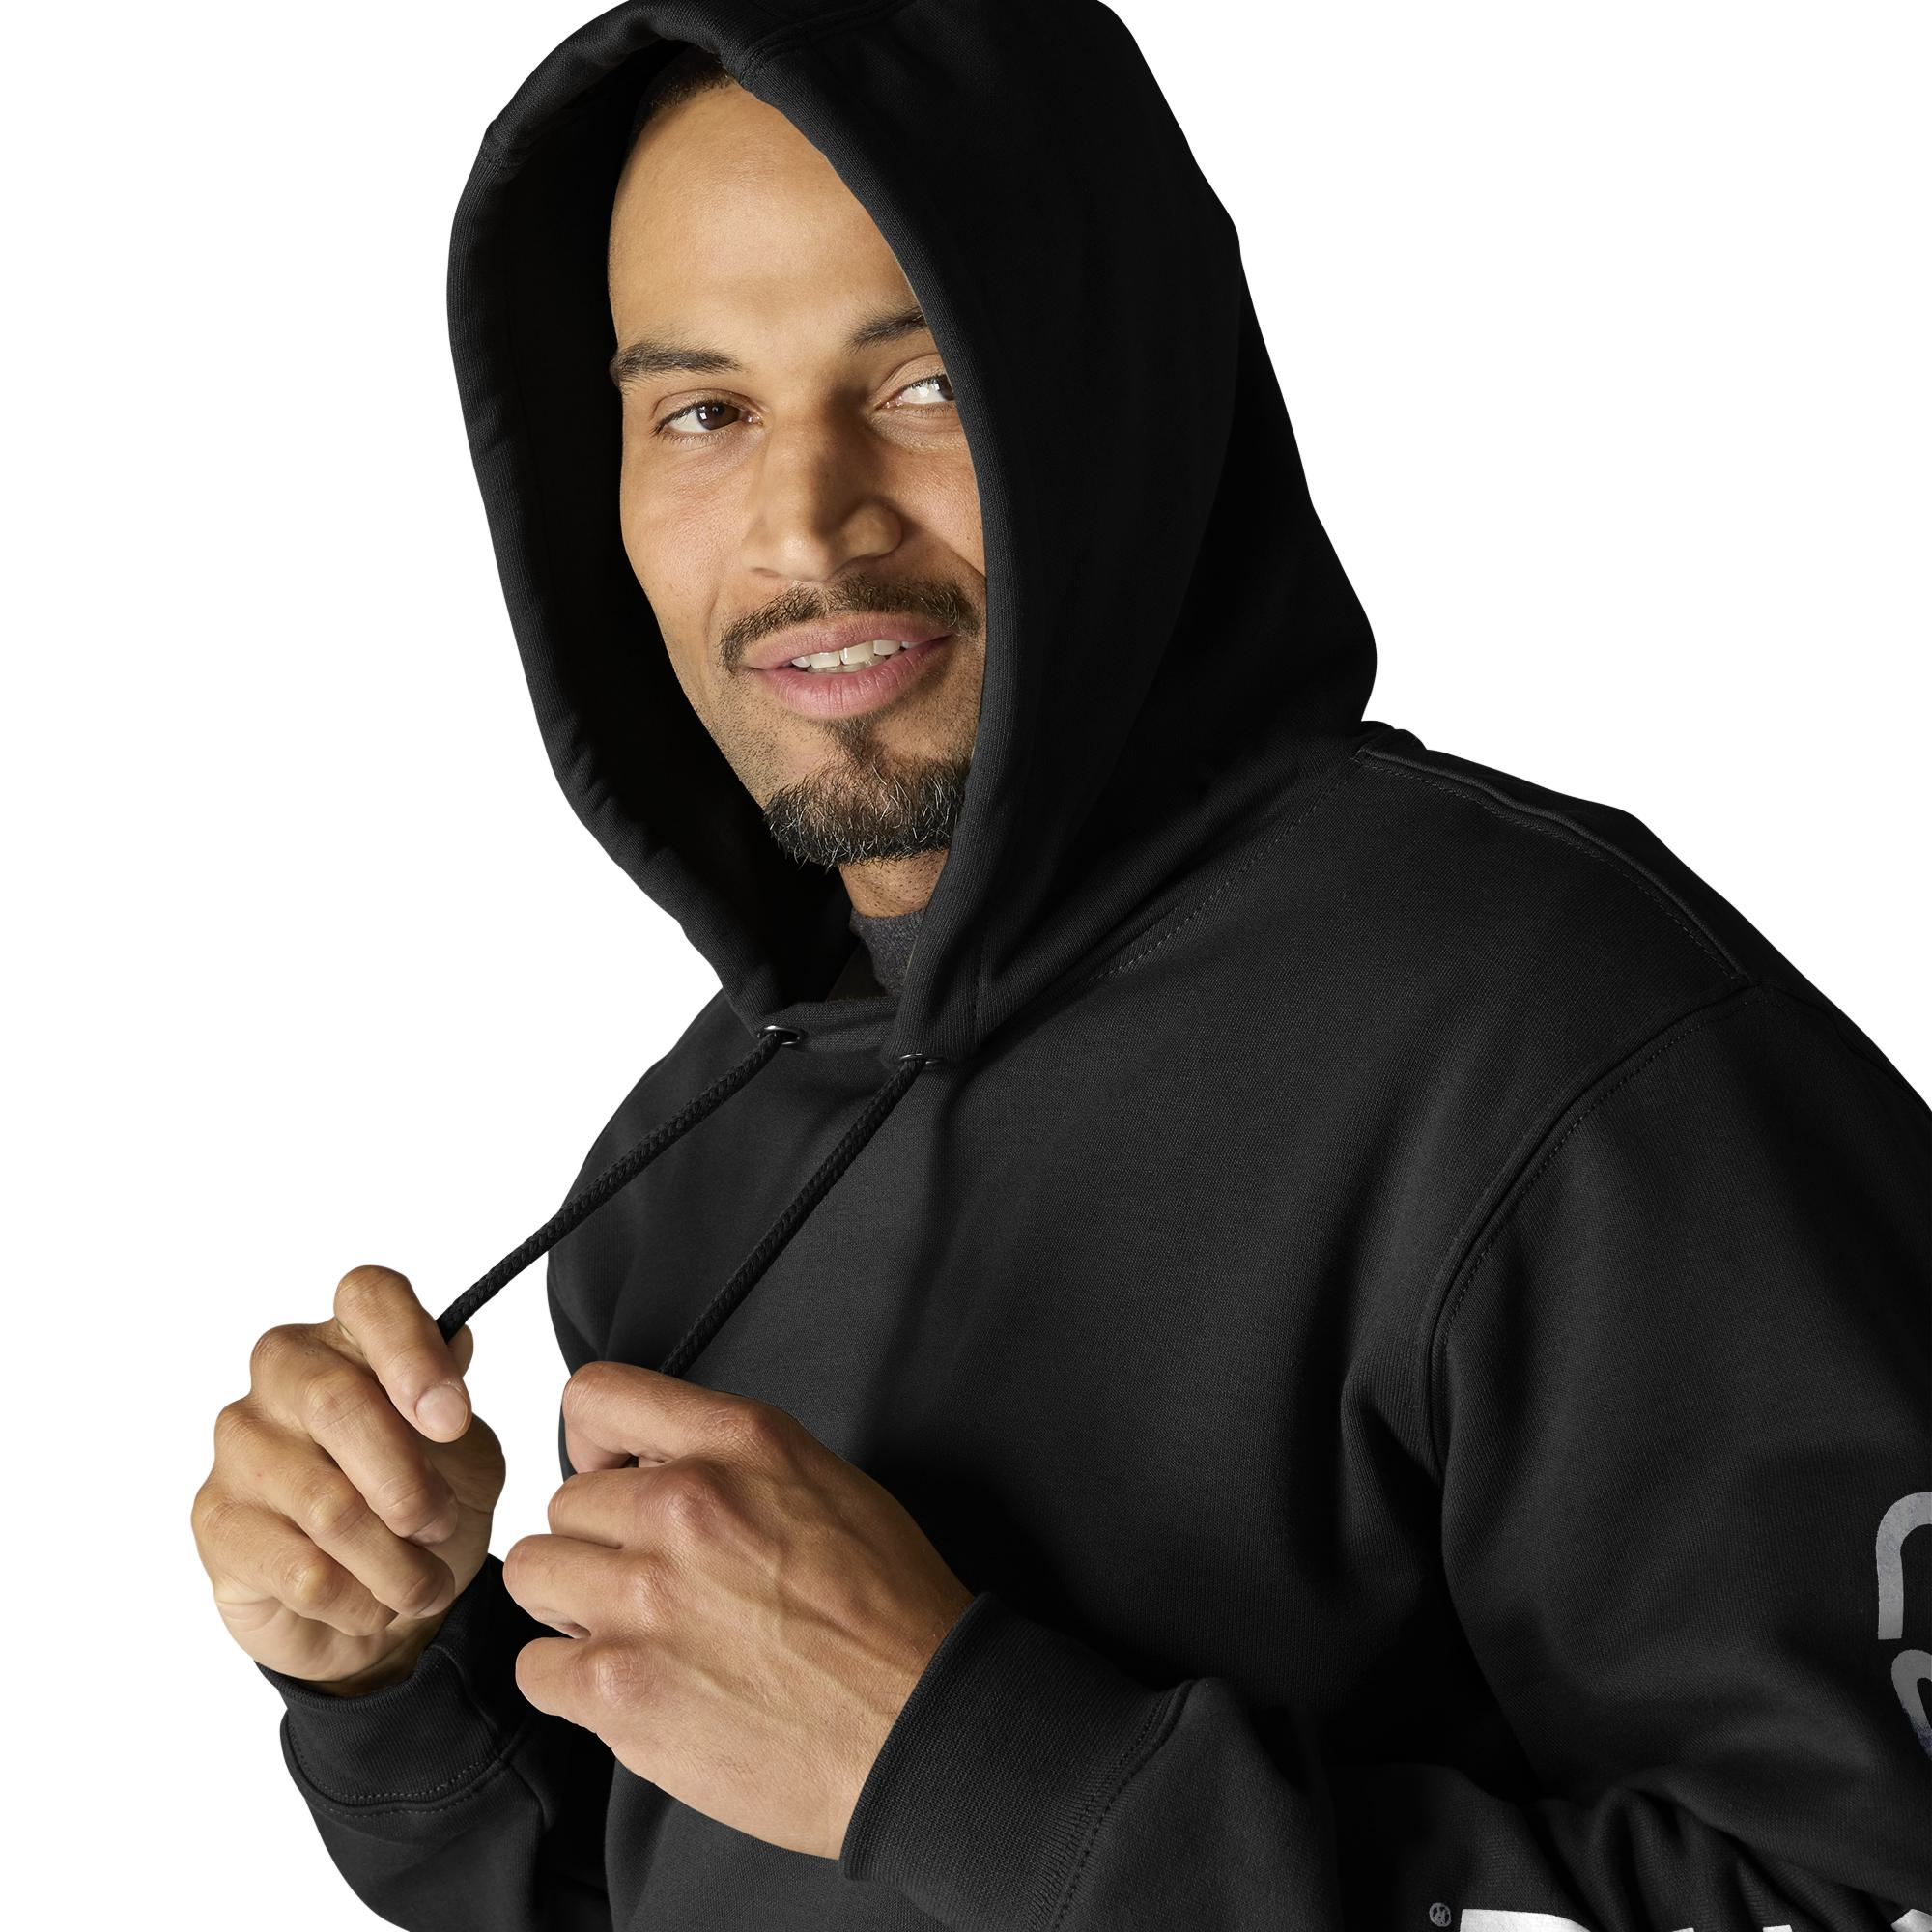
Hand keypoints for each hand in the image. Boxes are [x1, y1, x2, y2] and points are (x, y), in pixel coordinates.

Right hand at [190, 1264, 505, 1693]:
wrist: (378, 1605)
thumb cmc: (421, 1507)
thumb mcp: (463, 1456)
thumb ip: (454, 1405)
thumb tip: (456, 1341)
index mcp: (352, 1337)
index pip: (368, 1294)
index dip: (413, 1351)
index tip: (453, 1421)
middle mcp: (285, 1374)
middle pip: (339, 1400)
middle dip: (409, 1482)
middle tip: (440, 1524)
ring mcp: (241, 1445)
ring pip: (327, 1504)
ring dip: (397, 1562)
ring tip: (424, 1583)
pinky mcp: (216, 1521)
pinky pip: (302, 1570)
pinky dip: (360, 1600)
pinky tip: (374, 1605)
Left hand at [503, 1363, 975, 1859]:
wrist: (918, 1724)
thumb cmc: (887, 1610)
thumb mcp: (824, 1481)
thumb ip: (726, 1459)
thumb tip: (647, 1467)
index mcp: (736, 1445)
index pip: (596, 1397)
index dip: (593, 1444)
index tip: (612, 1480)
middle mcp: (681, 1506)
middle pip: (564, 1503)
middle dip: (599, 1545)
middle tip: (652, 1587)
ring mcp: (642, 1597)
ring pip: (534, 1573)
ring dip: (575, 1607)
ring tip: (636, 1634)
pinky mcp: (617, 1688)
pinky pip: (535, 1666)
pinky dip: (573, 1682)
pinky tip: (634, 1688)